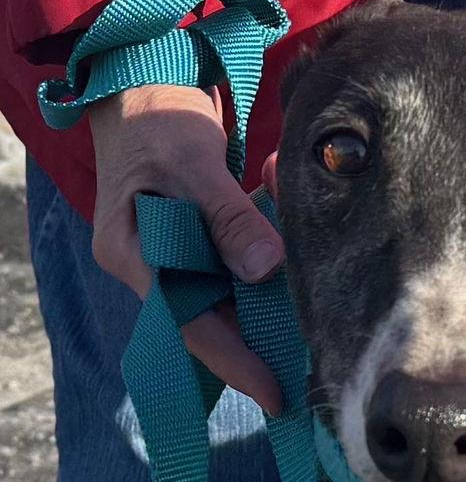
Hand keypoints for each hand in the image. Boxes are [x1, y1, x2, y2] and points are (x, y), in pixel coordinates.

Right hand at [88, 84, 284, 413]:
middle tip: (312, 377)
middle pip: (211, 322)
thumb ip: (228, 217)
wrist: (143, 87)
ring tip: (315, 335)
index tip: (276, 394)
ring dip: (271, 309)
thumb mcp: (191, 160)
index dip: (235, 363)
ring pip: (229, 301)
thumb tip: (266, 269)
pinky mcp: (198, 248)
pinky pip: (237, 273)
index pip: (189, 325)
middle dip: (260, 348)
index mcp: (133, 255)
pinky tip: (296, 266)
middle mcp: (151, 267)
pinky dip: (268, 269)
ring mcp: (173, 259)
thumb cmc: (158, 118)